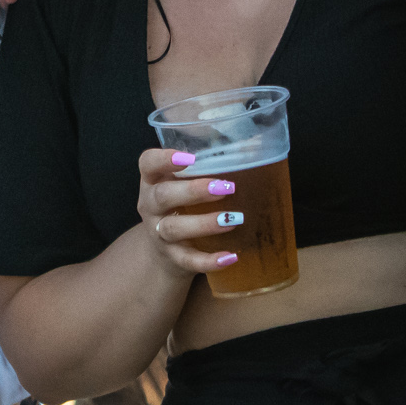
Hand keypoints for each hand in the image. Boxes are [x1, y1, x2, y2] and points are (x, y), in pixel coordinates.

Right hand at [136, 147, 241, 279]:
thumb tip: (258, 144)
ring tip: (234, 219)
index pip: (148, 164)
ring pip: (174, 229)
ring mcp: (159, 233)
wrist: (164, 250)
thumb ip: (209, 165)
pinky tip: (231, 256)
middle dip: (194, 191)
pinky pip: (188, 260)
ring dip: (204, 223)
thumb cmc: (183, 204)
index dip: (164, 159)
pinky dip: (209, 260)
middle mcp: (150, 205)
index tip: (190, 158)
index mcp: (153, 181)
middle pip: (163, 196)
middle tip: (225, 187)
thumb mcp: (185, 183)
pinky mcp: (172, 258)